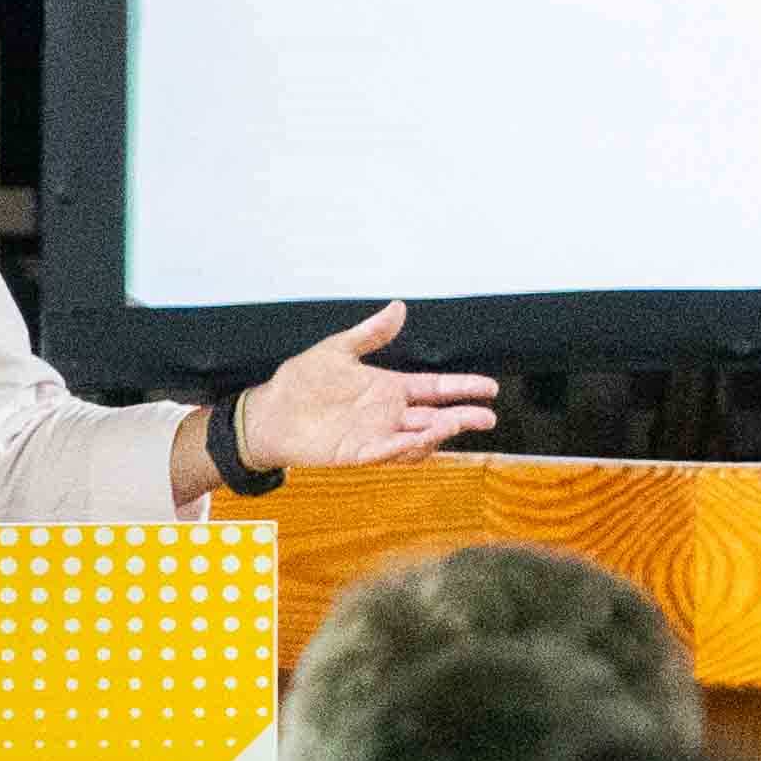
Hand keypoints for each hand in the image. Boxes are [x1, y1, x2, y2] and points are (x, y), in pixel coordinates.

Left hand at [241, 301, 499, 470]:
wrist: (270, 411)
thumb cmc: (302, 381)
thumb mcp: (339, 349)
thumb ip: (371, 332)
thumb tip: (398, 307)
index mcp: (389, 389)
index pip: (435, 389)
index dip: (462, 388)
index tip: (490, 388)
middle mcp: (388, 415)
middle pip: (435, 418)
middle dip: (462, 418)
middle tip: (486, 417)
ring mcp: (375, 435)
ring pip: (417, 440)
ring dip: (436, 435)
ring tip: (451, 425)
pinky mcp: (357, 453)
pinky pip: (385, 454)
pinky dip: (400, 449)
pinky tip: (414, 440)